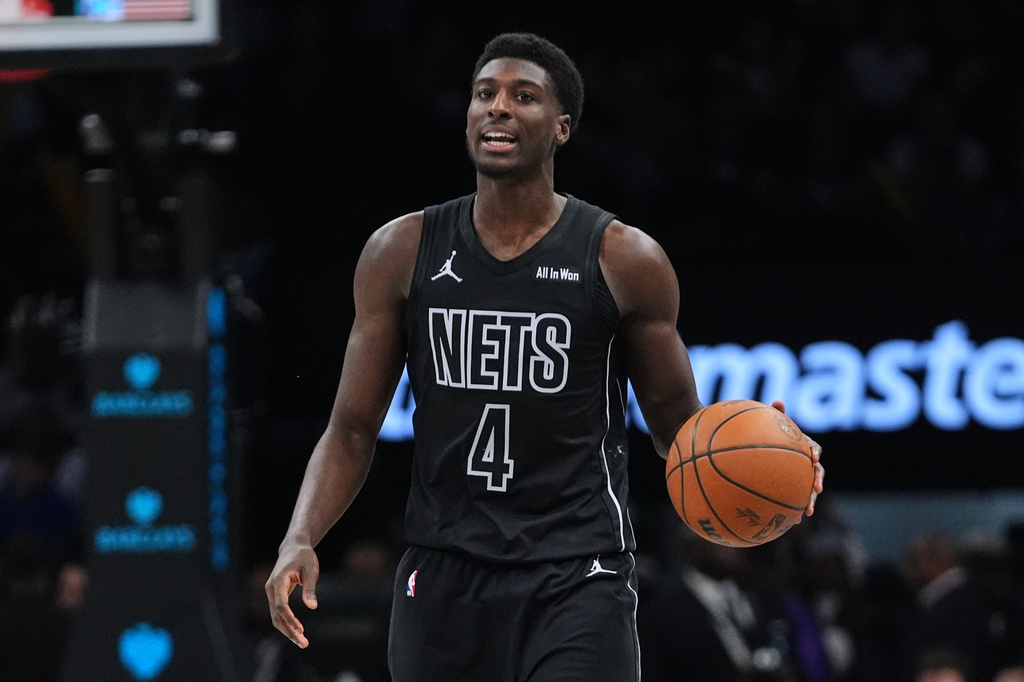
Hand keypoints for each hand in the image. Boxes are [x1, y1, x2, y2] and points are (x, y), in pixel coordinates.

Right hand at [265, 542, 319, 647]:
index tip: (301, 629)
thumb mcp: (311, 569)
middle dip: (289, 631)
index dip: (290, 619)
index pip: (281, 605)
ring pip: (275, 617)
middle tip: (303, 643)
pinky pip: (278, 613)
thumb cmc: (304, 556)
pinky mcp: (274, 595)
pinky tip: (298, 631)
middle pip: (276, 615)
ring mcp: (271, 592)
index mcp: (278, 581)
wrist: (294, 547)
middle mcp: (270, 588)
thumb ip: (310, 588)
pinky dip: (287, 623)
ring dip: (287, 630)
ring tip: (302, 642)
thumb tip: (312, 607)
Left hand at [771, 400, 823, 515]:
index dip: (815, 452)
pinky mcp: (794, 489)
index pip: (814, 448)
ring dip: (810, 501)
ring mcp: (801, 477)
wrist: (764, 454)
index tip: (813, 457)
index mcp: (803, 447)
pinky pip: (797, 500)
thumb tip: (779, 401)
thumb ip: (775, 414)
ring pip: (810, 490)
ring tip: (807, 512)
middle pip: (817, 472)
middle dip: (818, 481)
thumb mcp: (773, 425)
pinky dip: (797, 510)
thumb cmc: (770, 435)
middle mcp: (806, 463)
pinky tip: (794, 522)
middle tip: (817, 489)